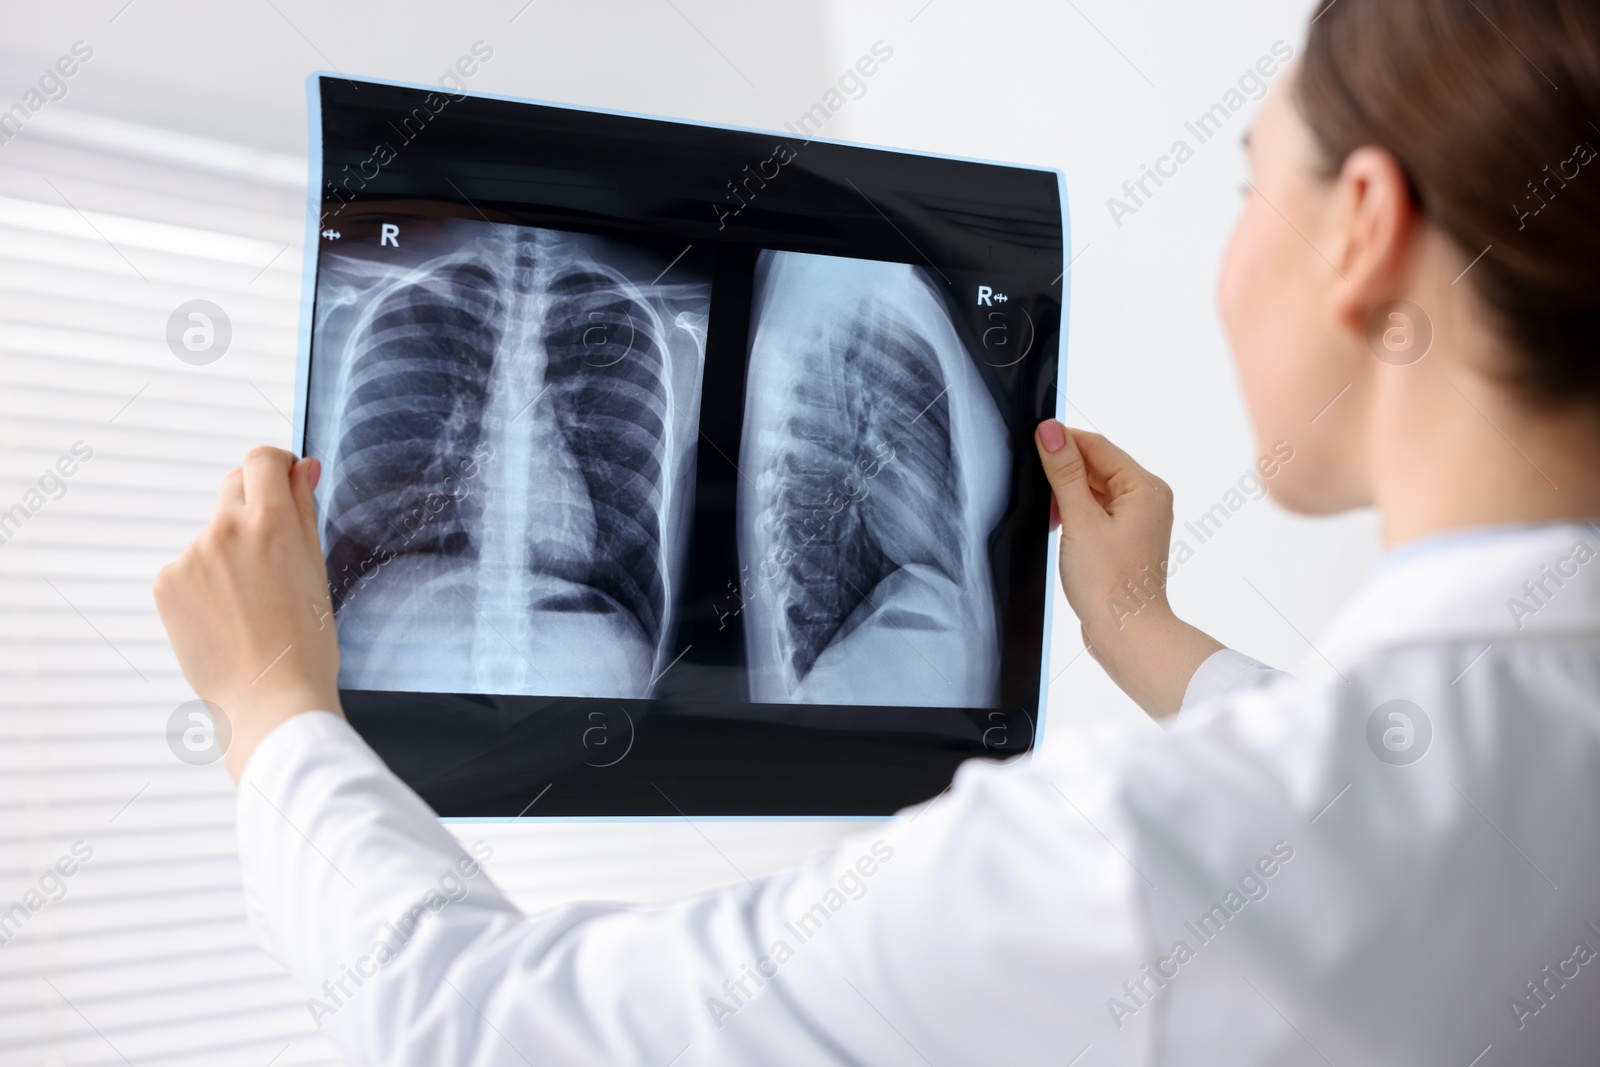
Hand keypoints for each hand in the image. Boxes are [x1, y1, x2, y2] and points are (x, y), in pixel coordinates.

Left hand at [153, 447, 341, 780]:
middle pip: (234, 487)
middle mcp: (225, 529)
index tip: (283, 480)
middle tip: (272, 553)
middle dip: (254, 505)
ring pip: (214, 533)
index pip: (262, 459)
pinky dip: (206, 582)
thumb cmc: (306, 641)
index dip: (276, 465)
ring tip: (251, 603)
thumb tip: (302, 468)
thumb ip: (304, 510)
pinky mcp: (166, 582)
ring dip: (230, 551)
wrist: (270, 698)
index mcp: (272, 522)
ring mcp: (190, 556)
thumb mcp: (317, 568)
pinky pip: (189, 566)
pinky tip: (226, 616)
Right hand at [1035, 420, 1222, 716]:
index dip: (1063, 441)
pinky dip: (1075, 514)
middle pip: (1096, 466)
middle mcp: (1147, 499)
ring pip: (1094, 489)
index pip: (1098, 446)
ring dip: (1067, 495)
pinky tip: (1058, 527)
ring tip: (1049, 514)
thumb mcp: (1080, 520)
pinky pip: (1095, 512)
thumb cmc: (1110, 584)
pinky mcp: (1124, 539)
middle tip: (1032, 482)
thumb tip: (1050, 430)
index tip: (1030, 440)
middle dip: (1063, 472)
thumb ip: (1064, 473)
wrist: (1126, 635)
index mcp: (1145, 487)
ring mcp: (1137, 520)